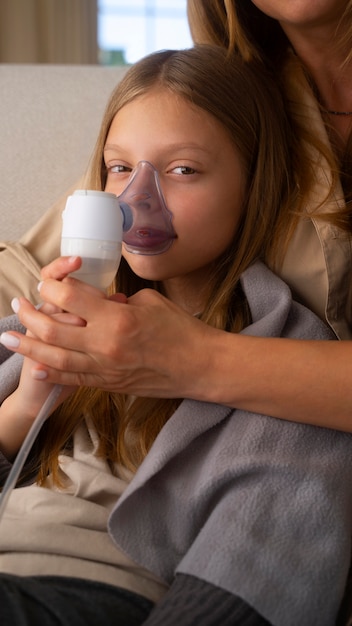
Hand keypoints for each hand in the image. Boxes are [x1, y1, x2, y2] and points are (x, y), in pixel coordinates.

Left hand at [0, 257, 214, 398]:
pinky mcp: (109, 384)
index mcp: (118, 318)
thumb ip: (118, 302)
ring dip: (28, 346)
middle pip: (53, 328)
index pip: (70, 297)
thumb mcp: (150, 303)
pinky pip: (73, 379)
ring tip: (9, 337)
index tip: (48, 282)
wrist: (199, 367)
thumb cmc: (181, 330)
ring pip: (55, 358)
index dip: (54, 286)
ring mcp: (105, 368)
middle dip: (29, 314)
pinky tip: (34, 366)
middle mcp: (106, 345)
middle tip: (17, 304)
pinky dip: (50, 373)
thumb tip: (100, 302)